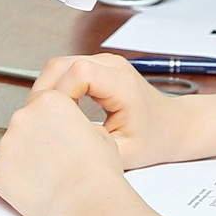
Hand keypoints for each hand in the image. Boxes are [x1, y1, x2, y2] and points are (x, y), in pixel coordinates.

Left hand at [0, 85, 125, 215]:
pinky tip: (35, 191)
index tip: (56, 140)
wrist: (87, 199)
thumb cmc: (98, 171)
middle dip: (34, 143)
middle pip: (23, 126)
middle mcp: (23, 117)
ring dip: (24, 162)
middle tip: (54, 163)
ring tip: (48, 180)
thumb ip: (80, 126)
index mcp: (49, 102)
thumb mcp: (101, 135)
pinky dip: (14, 183)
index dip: (50, 125)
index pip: (40, 105)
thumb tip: (75, 133)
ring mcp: (6, 144)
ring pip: (11, 151)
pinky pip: (1, 174)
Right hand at [30, 53, 190, 168]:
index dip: (58, 95)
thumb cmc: (155, 140)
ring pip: (58, 65)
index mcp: (122, 84)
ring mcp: (104, 62)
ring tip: (49, 119)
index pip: (78, 73)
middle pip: (60, 65)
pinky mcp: (97, 65)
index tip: (55, 122)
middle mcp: (112, 65)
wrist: (173, 126)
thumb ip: (91, 146)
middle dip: (44, 94)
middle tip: (41, 122)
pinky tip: (58, 111)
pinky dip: (55, 88)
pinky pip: (64, 69)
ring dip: (47, 90)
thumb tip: (56, 142)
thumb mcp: (124, 153)